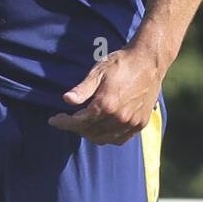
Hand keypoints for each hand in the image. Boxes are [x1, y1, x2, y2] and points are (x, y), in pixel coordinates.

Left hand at [47, 46, 162, 145]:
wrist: (149, 61)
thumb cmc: (121, 63)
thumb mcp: (98, 71)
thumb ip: (83, 89)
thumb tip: (66, 100)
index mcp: (106, 105)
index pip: (78, 122)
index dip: (63, 123)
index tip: (53, 120)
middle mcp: (118, 118)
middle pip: (89, 132)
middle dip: (75, 127)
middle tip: (68, 119)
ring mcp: (131, 123)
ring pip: (103, 138)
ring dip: (89, 133)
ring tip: (83, 123)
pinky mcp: (140, 124)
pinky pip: (119, 139)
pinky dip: (107, 137)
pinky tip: (101, 128)